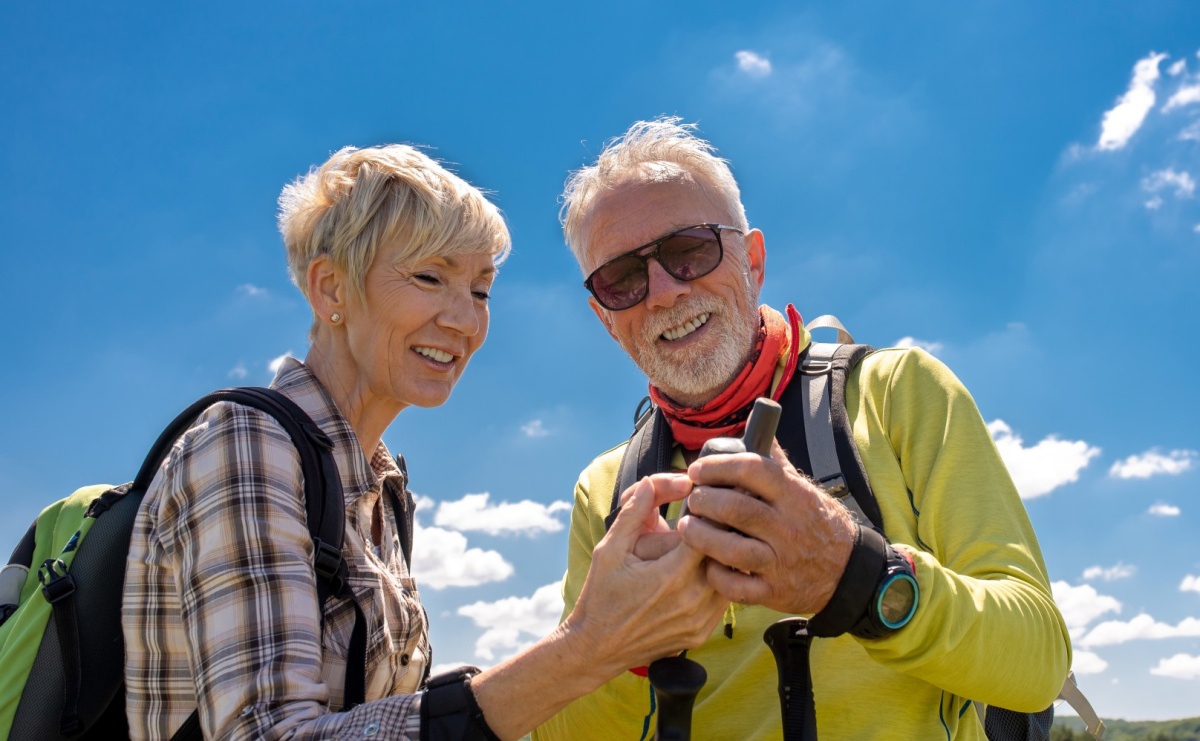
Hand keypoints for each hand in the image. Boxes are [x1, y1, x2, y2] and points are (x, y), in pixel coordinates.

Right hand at [566, 477, 725, 681]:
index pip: (710, 534)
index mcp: (671, 576)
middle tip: (710, 520)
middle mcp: (692, 600)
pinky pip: (721, 602)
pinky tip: (700, 574)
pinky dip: (716, 584)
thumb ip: (633, 513)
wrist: (596, 647)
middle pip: (725, 555)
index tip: (700, 507)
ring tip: (707, 545)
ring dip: (720, 560)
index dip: (707, 516)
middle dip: (718, 535)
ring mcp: (699, 621)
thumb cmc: (601, 595)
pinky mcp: (700, 634)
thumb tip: (651, 481)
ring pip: (729, 579)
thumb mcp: (609, 549)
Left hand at [677, 439, 856, 614]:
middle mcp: (788, 527)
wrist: (851, 572)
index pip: (752, 469)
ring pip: (731, 549)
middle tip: (692, 499)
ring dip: (701, 537)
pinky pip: (736, 586)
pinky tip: (708, 563)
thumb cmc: (820, 524)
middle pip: (735, 508)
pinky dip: (716, 575)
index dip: (718, 466)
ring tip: (687, 527)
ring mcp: (781, 562)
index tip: (697, 470)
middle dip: (704, 501)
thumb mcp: (805, 490)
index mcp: (794, 496)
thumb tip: (757, 429)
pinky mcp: (774, 592)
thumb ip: (777, 463)